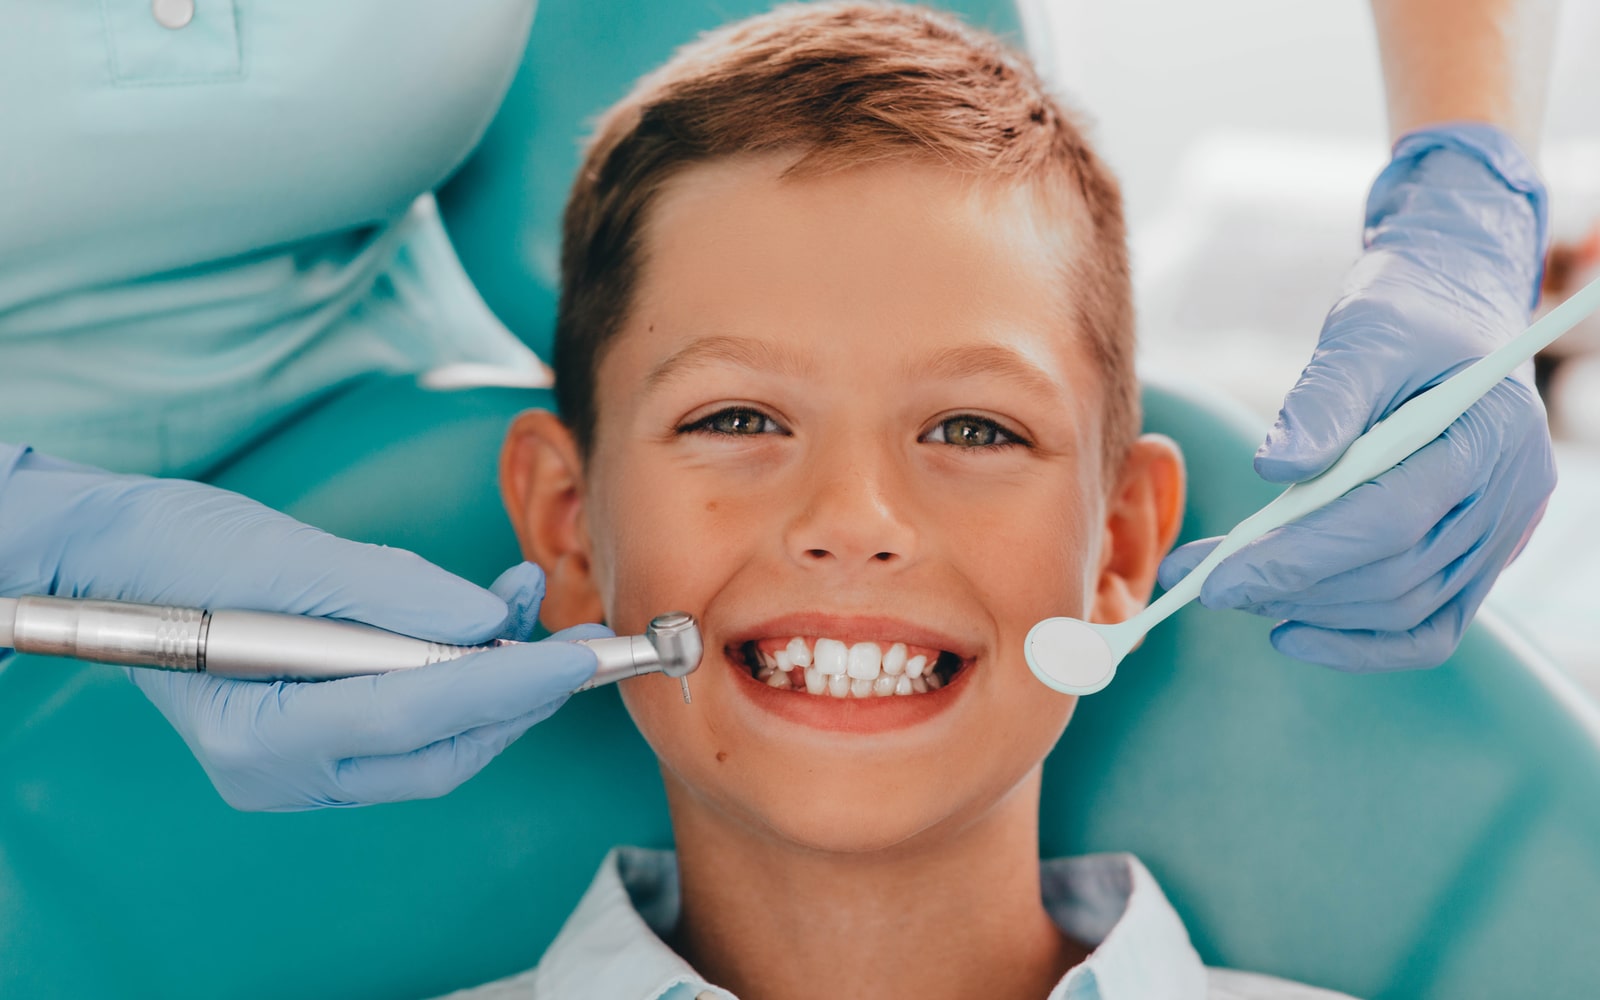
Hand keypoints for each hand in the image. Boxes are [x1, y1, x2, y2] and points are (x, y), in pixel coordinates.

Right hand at [0, 446, 601, 808]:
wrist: (115, 557)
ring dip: (498, 681)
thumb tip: (486, 622)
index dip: (506, 685)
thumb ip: (389, 596)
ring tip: (532, 604)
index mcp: (256, 736)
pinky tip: (488, 618)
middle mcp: (278, 773)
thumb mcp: (282, 553)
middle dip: (520, 697)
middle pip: (437, 753)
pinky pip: (411, 726)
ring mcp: (297, 768)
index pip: (412, 718)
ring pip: (434, 746)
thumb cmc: (175, 550)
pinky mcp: (317, 742)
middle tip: (583, 643)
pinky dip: (458, 677)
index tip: (577, 656)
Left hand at [1158, 124, 1553, 670]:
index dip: (1298, 556)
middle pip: (1394, 574)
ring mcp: (1504, 534)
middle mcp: (1511, 495)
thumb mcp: (1361, 335)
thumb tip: (1273, 467)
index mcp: (1489, 434)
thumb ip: (1323, 400)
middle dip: (1290, 587)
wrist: (1448, 311)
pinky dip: (1360, 641)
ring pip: (1405, 607)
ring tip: (1235, 590)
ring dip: (1312, 610)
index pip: (1388, 519)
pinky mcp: (1480, 558)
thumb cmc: (1403, 313)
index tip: (1215, 576)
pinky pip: (1427, 626)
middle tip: (1204, 584)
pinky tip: (1290, 629)